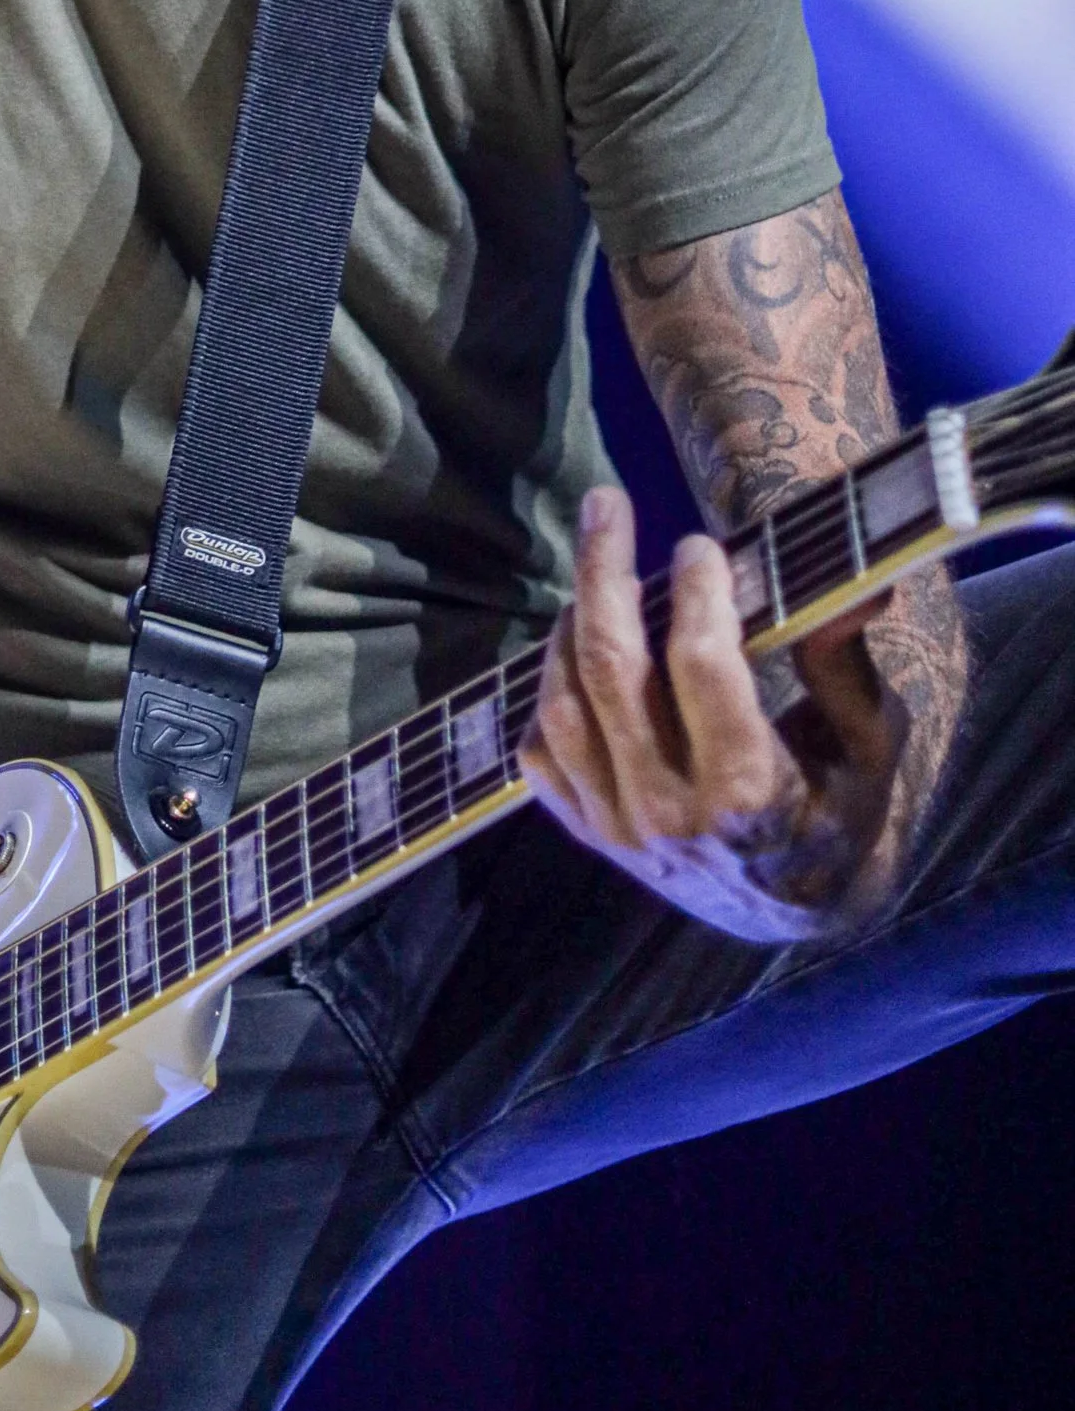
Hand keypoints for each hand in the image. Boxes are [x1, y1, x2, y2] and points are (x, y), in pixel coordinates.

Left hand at [520, 485, 907, 942]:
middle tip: (606, 501)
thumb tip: (862, 588)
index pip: (701, 664)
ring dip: (569, 622)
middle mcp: (672, 813)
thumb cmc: (844, 806)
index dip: (696, 592)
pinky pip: (539, 752)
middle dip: (603, 570)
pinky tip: (573, 643)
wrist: (799, 909)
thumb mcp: (869, 745)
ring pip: (564, 702)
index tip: (699, 544)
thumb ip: (848, 668)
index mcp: (749, 792)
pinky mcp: (589, 836)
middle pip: (612, 667)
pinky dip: (547, 689)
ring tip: (595, 566)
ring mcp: (620, 830)